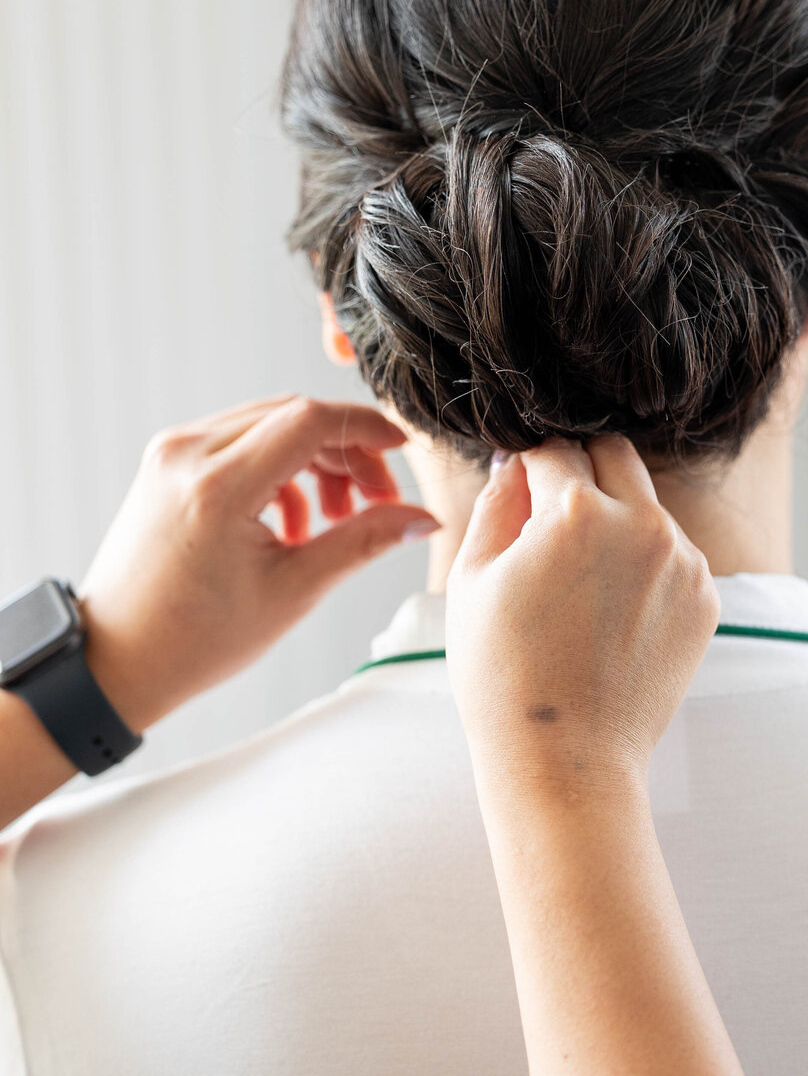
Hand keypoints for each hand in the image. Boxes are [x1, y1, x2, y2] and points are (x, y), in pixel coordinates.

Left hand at [77, 396, 438, 731]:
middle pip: (293, 416)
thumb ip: (362, 542)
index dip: (366, 428)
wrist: (116, 659)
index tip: (403, 450)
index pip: (310, 420)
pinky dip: (279, 469)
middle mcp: (188, 453)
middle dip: (347, 451)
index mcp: (218, 486)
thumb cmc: (196, 639)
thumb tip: (422, 518)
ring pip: (268, 425)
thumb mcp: (293, 591)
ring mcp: (171, 453)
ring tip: (336, 520)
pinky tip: (294, 521)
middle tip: (377, 502)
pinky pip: (240, 441)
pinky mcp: (167, 462)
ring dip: (315, 461)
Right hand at [445, 437, 717, 800]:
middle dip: (580, 470)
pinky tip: (611, 615)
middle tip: (551, 520)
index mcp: (576, 512)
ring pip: (646, 505)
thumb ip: (495, 503)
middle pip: (613, 453)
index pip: (553, 448)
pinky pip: (672, 554)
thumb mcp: (472, 579)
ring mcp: (683, 561)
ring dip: (615, 520)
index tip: (518, 491)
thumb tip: (514, 463)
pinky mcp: (706, 597)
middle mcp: (642, 524)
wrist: (566, 758)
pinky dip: (643, 566)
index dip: (528, 466)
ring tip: (579, 587)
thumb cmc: (502, 674)